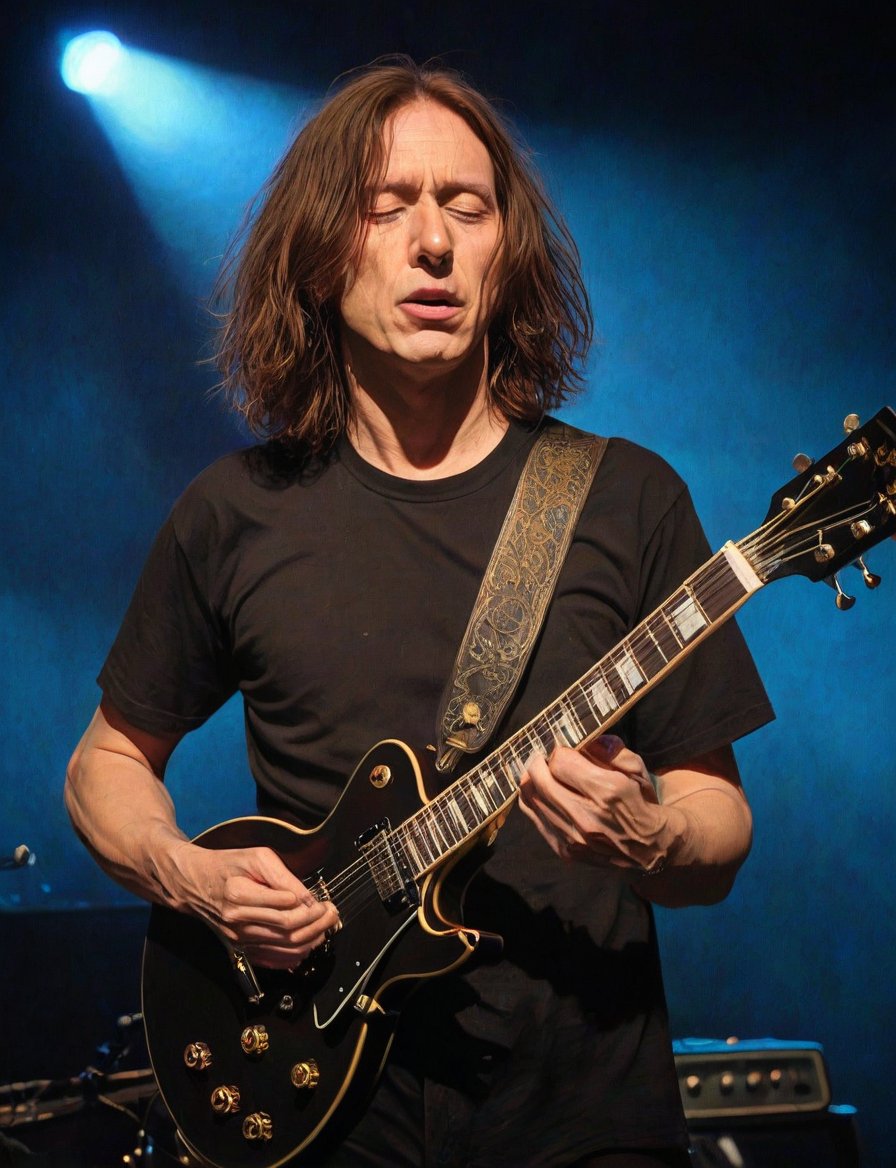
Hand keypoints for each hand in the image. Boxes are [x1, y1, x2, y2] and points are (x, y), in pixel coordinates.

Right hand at [168, 841, 340, 968]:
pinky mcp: (239, 948)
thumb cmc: (226, 866)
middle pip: (288, 930)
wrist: (194, 883)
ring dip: (311, 939)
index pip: (286, 909)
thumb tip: (305, 897)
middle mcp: (238, 921)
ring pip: (283, 947)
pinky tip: (308, 944)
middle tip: (331, 912)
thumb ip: (282, 876)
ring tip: (325, 926)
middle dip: (317, 923)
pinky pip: (271, 959)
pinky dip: (293, 955)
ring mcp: (238, 938)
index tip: (323, 900)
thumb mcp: (256, 857)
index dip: (311, 907)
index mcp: (240, 895)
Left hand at [518, 734, 671, 874]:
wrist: (653, 849)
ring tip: (541, 771)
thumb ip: (611, 750)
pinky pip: (534, 819)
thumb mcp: (637, 769)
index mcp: (607, 792)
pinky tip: (544, 792)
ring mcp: (573, 839)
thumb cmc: (644, 802)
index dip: (557, 749)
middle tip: (543, 755)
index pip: (560, 762)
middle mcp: (586, 818)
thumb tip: (583, 738)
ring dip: (532, 780)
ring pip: (531, 799)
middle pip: (539, 780)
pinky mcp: (566, 851)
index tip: (561, 745)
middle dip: (538, 761)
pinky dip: (534, 800)